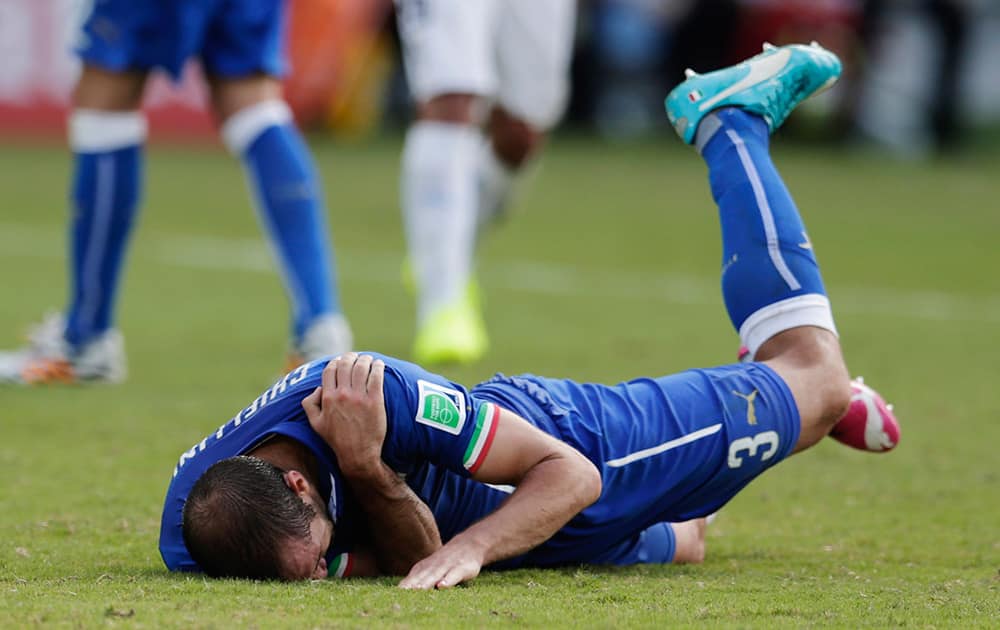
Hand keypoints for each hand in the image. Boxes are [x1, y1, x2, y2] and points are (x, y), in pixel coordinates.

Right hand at [301, 353, 386, 476]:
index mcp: (328, 398)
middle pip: (345, 364)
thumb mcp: (315, 423)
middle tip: (356, 357)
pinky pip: (376, 376)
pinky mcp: (375, 400)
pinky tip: (379, 364)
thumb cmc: (337, 440)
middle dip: (350, 357)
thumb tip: (318, 388)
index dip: (335, 362)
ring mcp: (359, 397)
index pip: (330, 369)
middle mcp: (342, 395)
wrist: (358, 454)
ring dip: (365, 359)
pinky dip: (378, 366)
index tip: (340, 361)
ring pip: (361, 367)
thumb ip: (309, 404)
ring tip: (369, 359)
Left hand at [397, 538, 484, 589]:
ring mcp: (448, 565)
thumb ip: (417, 580)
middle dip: (411, 586)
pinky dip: (448, 580)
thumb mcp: (430, 569)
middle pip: (420, 578)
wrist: (469, 544)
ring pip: (435, 575)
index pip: (411, 579)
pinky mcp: (462, 567)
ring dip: (426, 582)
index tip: (392, 599)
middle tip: (401, 596)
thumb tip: (399, 594)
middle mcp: (433, 566)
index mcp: (423, 568)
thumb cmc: (444, 562)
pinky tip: (442, 586)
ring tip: (417, 590)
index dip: (403, 589)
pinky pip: (454, 574)